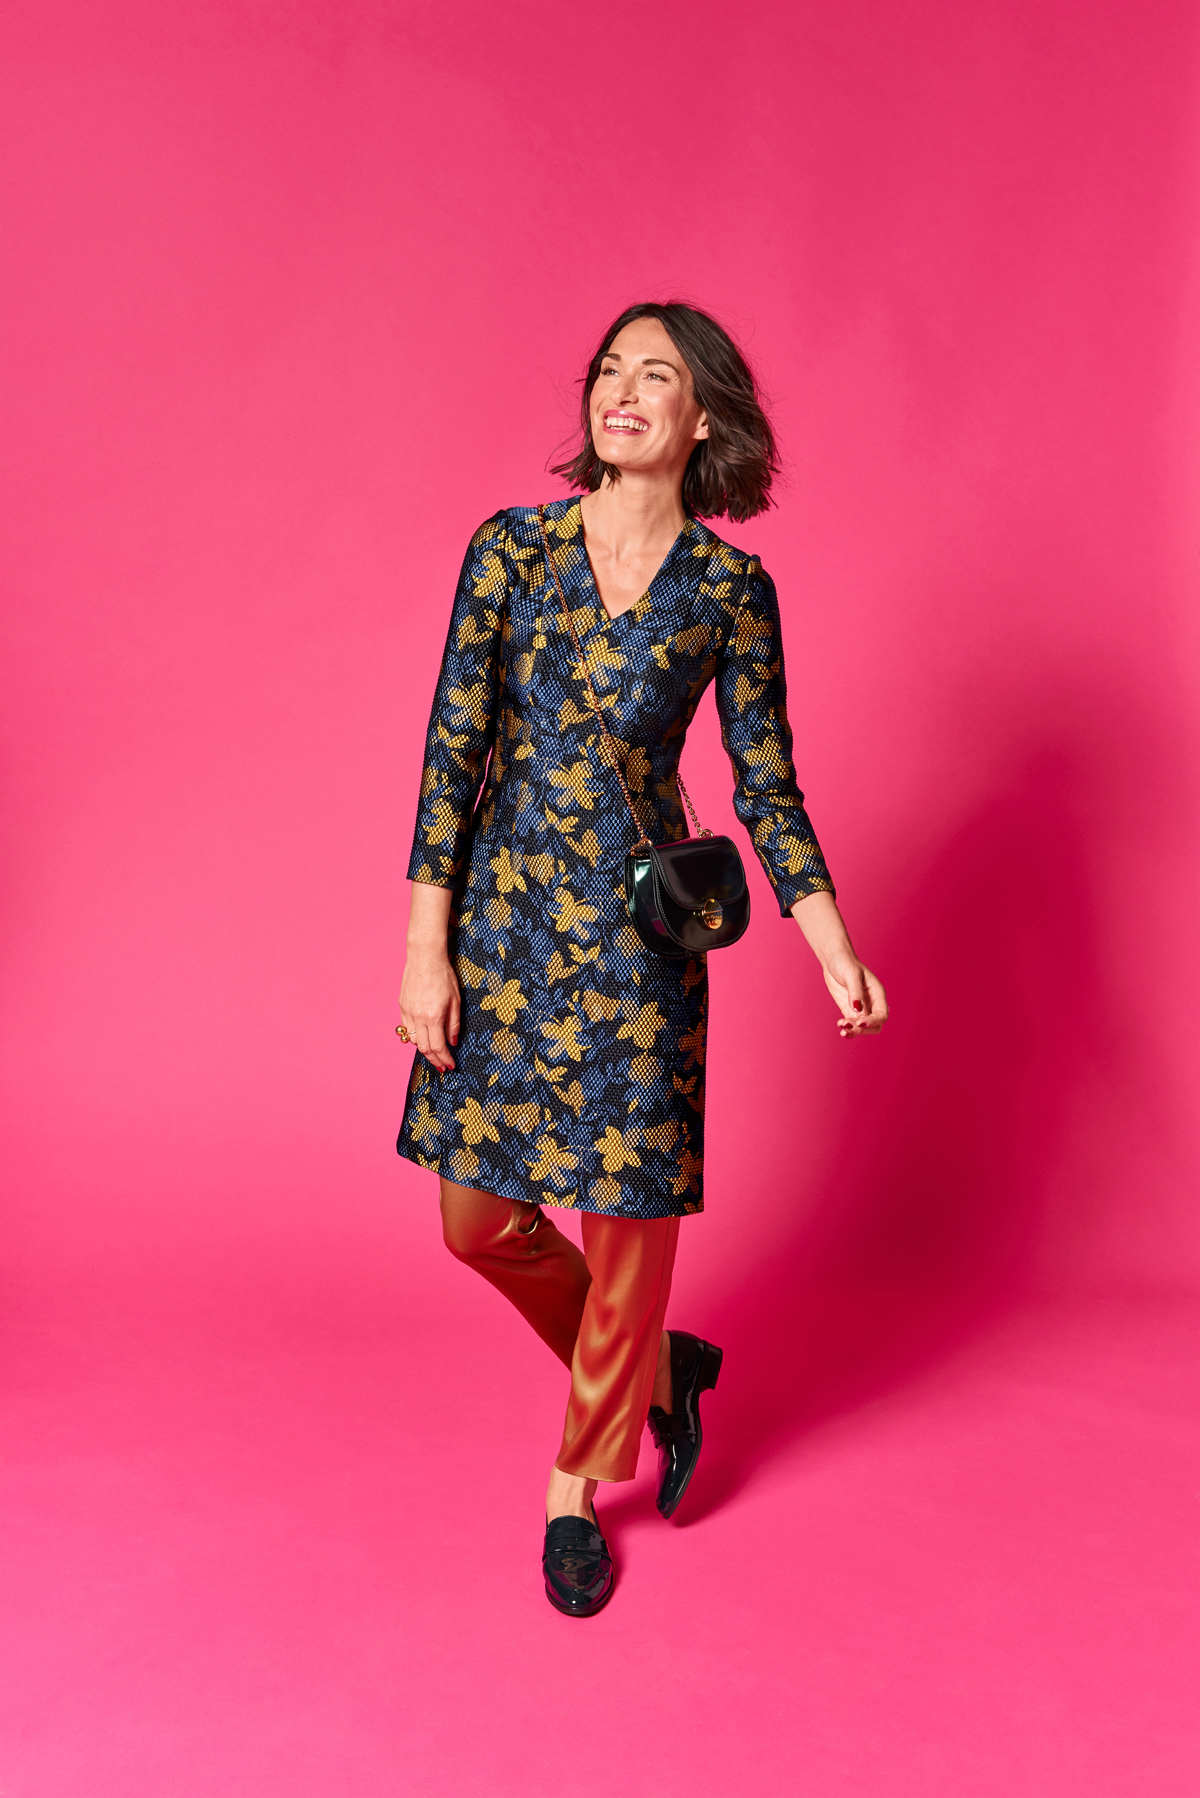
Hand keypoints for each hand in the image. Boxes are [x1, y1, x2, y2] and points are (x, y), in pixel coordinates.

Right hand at [398, 944, 460, 1071]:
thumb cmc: (443, 975)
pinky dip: (415, 1037)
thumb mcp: (456, 1000)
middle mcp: (418, 1017)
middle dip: (434, 1060)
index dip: (444, 1059)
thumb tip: (453, 1042)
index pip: (438, 1047)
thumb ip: (453, 1023)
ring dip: (424, 1050)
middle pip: (424, 1048)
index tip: (450, 1066)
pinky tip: (424, 1037)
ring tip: (435, 1053)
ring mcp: (407, 1012)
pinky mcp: (402, 1006)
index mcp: (433, 1016)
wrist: (424, 957)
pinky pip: (407, 1028)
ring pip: (413, 1040)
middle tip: (442, 1066)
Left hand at [789, 890, 887, 1039]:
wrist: (834, 960)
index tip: (858, 1022)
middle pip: (875, 1025)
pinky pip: (852, 1025)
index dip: (872, 1021)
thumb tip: (858, 1009)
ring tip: (841, 1027)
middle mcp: (872, 1003)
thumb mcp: (851, 974)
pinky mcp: (849, 1010)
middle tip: (847, 1026)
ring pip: (864, 1028)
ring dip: (855, 1031)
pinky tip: (841, 1029)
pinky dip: (848, 1030)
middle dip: (863, 1029)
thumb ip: (855, 992)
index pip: (881, 1014)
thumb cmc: (845, 962)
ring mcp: (861, 1008)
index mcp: (878, 994)